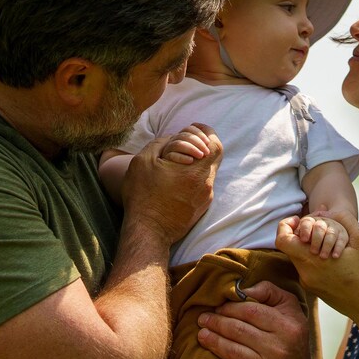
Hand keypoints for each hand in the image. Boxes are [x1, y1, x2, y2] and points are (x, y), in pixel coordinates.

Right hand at [121, 127, 222, 245]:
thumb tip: (172, 137)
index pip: (215, 145)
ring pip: (208, 171)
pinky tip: (177, 177)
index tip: (195, 128)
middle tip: (187, 141)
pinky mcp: (201, 208)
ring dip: (196, 162)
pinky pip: (202, 185)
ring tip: (178, 160)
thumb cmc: (143, 195)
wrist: (148, 231)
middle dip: (201, 145)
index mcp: (195, 171)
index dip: (207, 133)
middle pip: (214, 157)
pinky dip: (193, 176)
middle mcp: (206, 185)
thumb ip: (161, 143)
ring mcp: (205, 198)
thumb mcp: (143, 161)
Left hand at [197, 279, 309, 358]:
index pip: (251, 312)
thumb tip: (241, 290)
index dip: (230, 308)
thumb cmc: (290, 330)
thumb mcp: (288, 305)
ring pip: (236, 354)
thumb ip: (267, 291)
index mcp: (286, 326)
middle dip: (217, 324)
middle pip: (240, 332)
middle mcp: (280, 348)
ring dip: (214, 344)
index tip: (217, 307)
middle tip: (202, 320)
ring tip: (201, 336)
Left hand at [275, 209, 358, 321]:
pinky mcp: (314, 289)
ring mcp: (309, 283)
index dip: (286, 226)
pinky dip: (315, 259)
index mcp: (312, 260)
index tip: (299, 219)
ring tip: (330, 244)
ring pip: (299, 257)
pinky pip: (307, 269)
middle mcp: (306, 273)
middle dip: (302, 234)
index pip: (282, 239)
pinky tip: (333, 258)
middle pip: (290, 247)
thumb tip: (324, 212)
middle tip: (320, 230)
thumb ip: (343, 219)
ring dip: (309, 247)